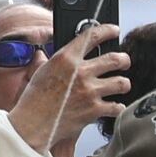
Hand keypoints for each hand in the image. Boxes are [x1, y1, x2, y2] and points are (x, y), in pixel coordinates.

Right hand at [11, 25, 129, 153]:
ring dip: (123, 84)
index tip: (114, 30)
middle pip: (115, 59)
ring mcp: (89, 92)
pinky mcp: (94, 110)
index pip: (93, 36)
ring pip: (121, 83)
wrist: (31, 126)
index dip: (107, 30)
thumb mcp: (38, 73)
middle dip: (124, 60)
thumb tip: (42, 54)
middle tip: (124, 62)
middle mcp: (80, 73)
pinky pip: (117, 106)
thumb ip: (46, 61)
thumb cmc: (32, 101)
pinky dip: (117, 107)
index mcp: (65, 58)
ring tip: (121, 85)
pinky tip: (113, 107)